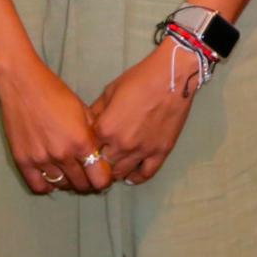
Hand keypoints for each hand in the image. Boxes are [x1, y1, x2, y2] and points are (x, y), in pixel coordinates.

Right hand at [0, 60, 110, 194]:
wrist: (22, 84)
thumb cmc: (55, 92)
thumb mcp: (83, 110)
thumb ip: (93, 135)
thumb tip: (101, 155)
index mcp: (81, 141)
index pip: (100, 179)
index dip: (103, 179)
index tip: (101, 174)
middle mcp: (62, 154)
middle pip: (82, 185)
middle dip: (87, 181)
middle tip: (85, 173)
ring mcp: (41, 159)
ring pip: (62, 186)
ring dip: (68, 182)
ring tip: (68, 172)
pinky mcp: (23, 160)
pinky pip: (38, 186)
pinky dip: (47, 185)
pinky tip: (51, 175)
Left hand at [87, 39, 196, 186]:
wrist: (171, 78)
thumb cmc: (138, 80)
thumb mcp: (109, 91)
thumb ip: (96, 111)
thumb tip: (86, 126)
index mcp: (105, 128)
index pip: (88, 148)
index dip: (86, 149)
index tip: (87, 149)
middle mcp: (121, 145)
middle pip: (103, 165)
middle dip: (98, 163)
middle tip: (98, 161)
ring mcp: (141, 152)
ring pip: (121, 173)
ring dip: (115, 171)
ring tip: (113, 167)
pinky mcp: (160, 153)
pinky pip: (145, 174)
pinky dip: (136, 178)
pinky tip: (130, 175)